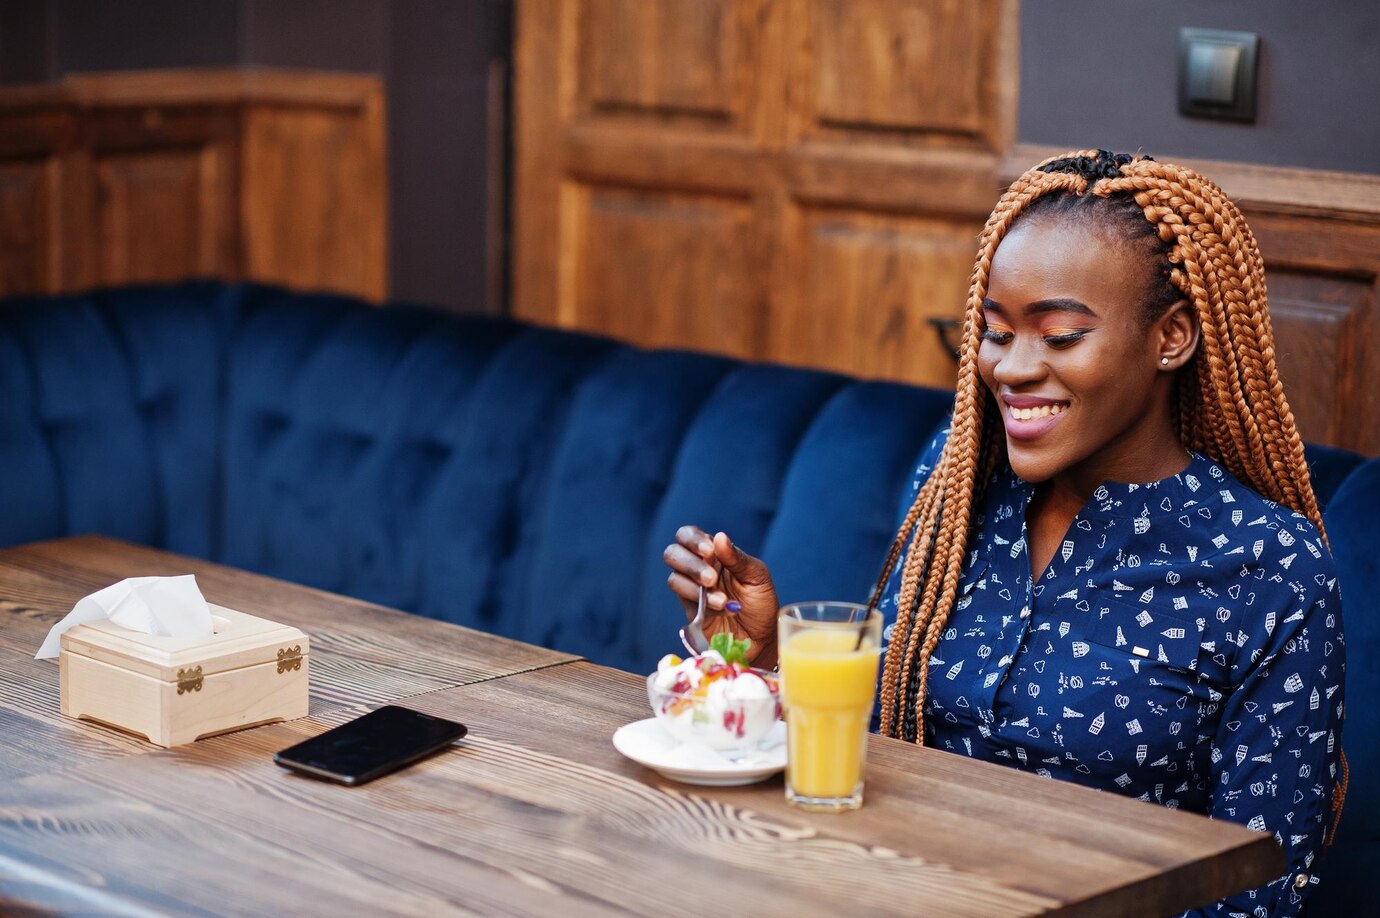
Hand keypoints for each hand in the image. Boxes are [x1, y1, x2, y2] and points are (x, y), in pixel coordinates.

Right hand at [663, 526, 778, 667]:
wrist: (761, 639)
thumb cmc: (761, 604)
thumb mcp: (757, 576)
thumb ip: (737, 558)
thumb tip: (718, 536)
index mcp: (714, 553)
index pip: (688, 535)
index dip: (692, 540)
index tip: (709, 552)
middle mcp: (698, 568)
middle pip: (672, 554)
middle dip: (690, 564)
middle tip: (711, 579)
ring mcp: (692, 590)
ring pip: (674, 579)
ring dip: (696, 588)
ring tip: (722, 600)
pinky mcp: (690, 611)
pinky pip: (685, 601)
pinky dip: (703, 603)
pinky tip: (723, 608)